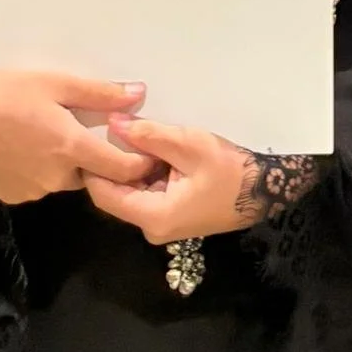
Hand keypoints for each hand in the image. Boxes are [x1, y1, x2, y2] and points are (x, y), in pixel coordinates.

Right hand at [0, 64, 157, 205]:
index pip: (121, 169)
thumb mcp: (57, 82)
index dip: (138, 164)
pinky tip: (25, 147)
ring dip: (65, 163)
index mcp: (71, 148)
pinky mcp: (12, 196)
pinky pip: (39, 185)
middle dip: (95, 158)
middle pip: (91, 174)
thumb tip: (139, 95)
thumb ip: (101, 94)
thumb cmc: (9, 90)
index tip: (147, 154)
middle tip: (82, 130)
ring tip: (47, 133)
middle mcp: (55, 178)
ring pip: (64, 180)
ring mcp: (33, 191)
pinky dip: (40, 171)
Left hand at [84, 119, 322, 242]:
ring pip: (129, 193)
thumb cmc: (228, 168)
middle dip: (110, 163)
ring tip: (127, 132)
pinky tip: (148, 148)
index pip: (104, 195)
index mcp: (153, 216)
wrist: (264, 190)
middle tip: (106, 128)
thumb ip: (148, 136)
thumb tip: (113, 123)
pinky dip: (143, 172)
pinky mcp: (171, 216)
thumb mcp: (188, 145)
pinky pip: (145, 193)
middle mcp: (152, 228)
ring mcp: (162, 224)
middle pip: (114, 195)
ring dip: (128, 166)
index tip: (87, 135)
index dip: (92, 166)